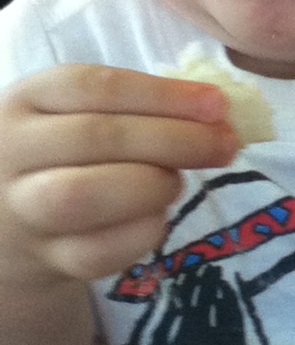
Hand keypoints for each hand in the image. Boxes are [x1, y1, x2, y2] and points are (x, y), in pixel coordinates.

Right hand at [0, 65, 237, 284]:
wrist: (14, 222)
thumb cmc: (68, 152)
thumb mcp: (84, 113)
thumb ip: (142, 107)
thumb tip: (218, 112)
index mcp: (29, 98)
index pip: (94, 86)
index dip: (162, 95)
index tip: (218, 104)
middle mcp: (14, 149)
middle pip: (95, 137)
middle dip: (174, 140)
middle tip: (224, 145)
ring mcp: (22, 208)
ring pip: (84, 195)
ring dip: (151, 186)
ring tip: (178, 183)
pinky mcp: (44, 258)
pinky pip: (96, 252)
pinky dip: (141, 234)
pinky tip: (158, 219)